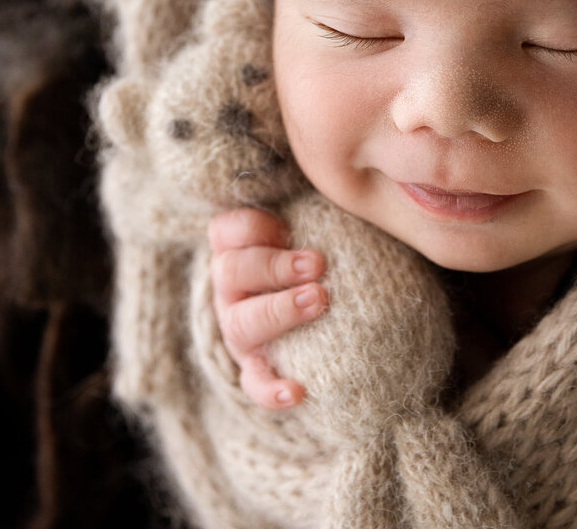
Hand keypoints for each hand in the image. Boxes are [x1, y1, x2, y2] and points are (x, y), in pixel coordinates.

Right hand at [207, 207, 326, 409]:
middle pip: (232, 272)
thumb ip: (314, 210)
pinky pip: (254, 384)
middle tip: (316, 264)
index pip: (225, 231)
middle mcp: (231, 291)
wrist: (318, 316)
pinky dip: (272, 390)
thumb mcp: (310, 228)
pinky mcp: (255, 370)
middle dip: (273, 265)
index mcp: (237, 251)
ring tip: (319, 300)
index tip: (287, 226)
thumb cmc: (317, 260)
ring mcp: (240, 333)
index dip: (251, 226)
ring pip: (242, 323)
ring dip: (279, 310)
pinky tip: (296, 392)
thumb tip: (350, 183)